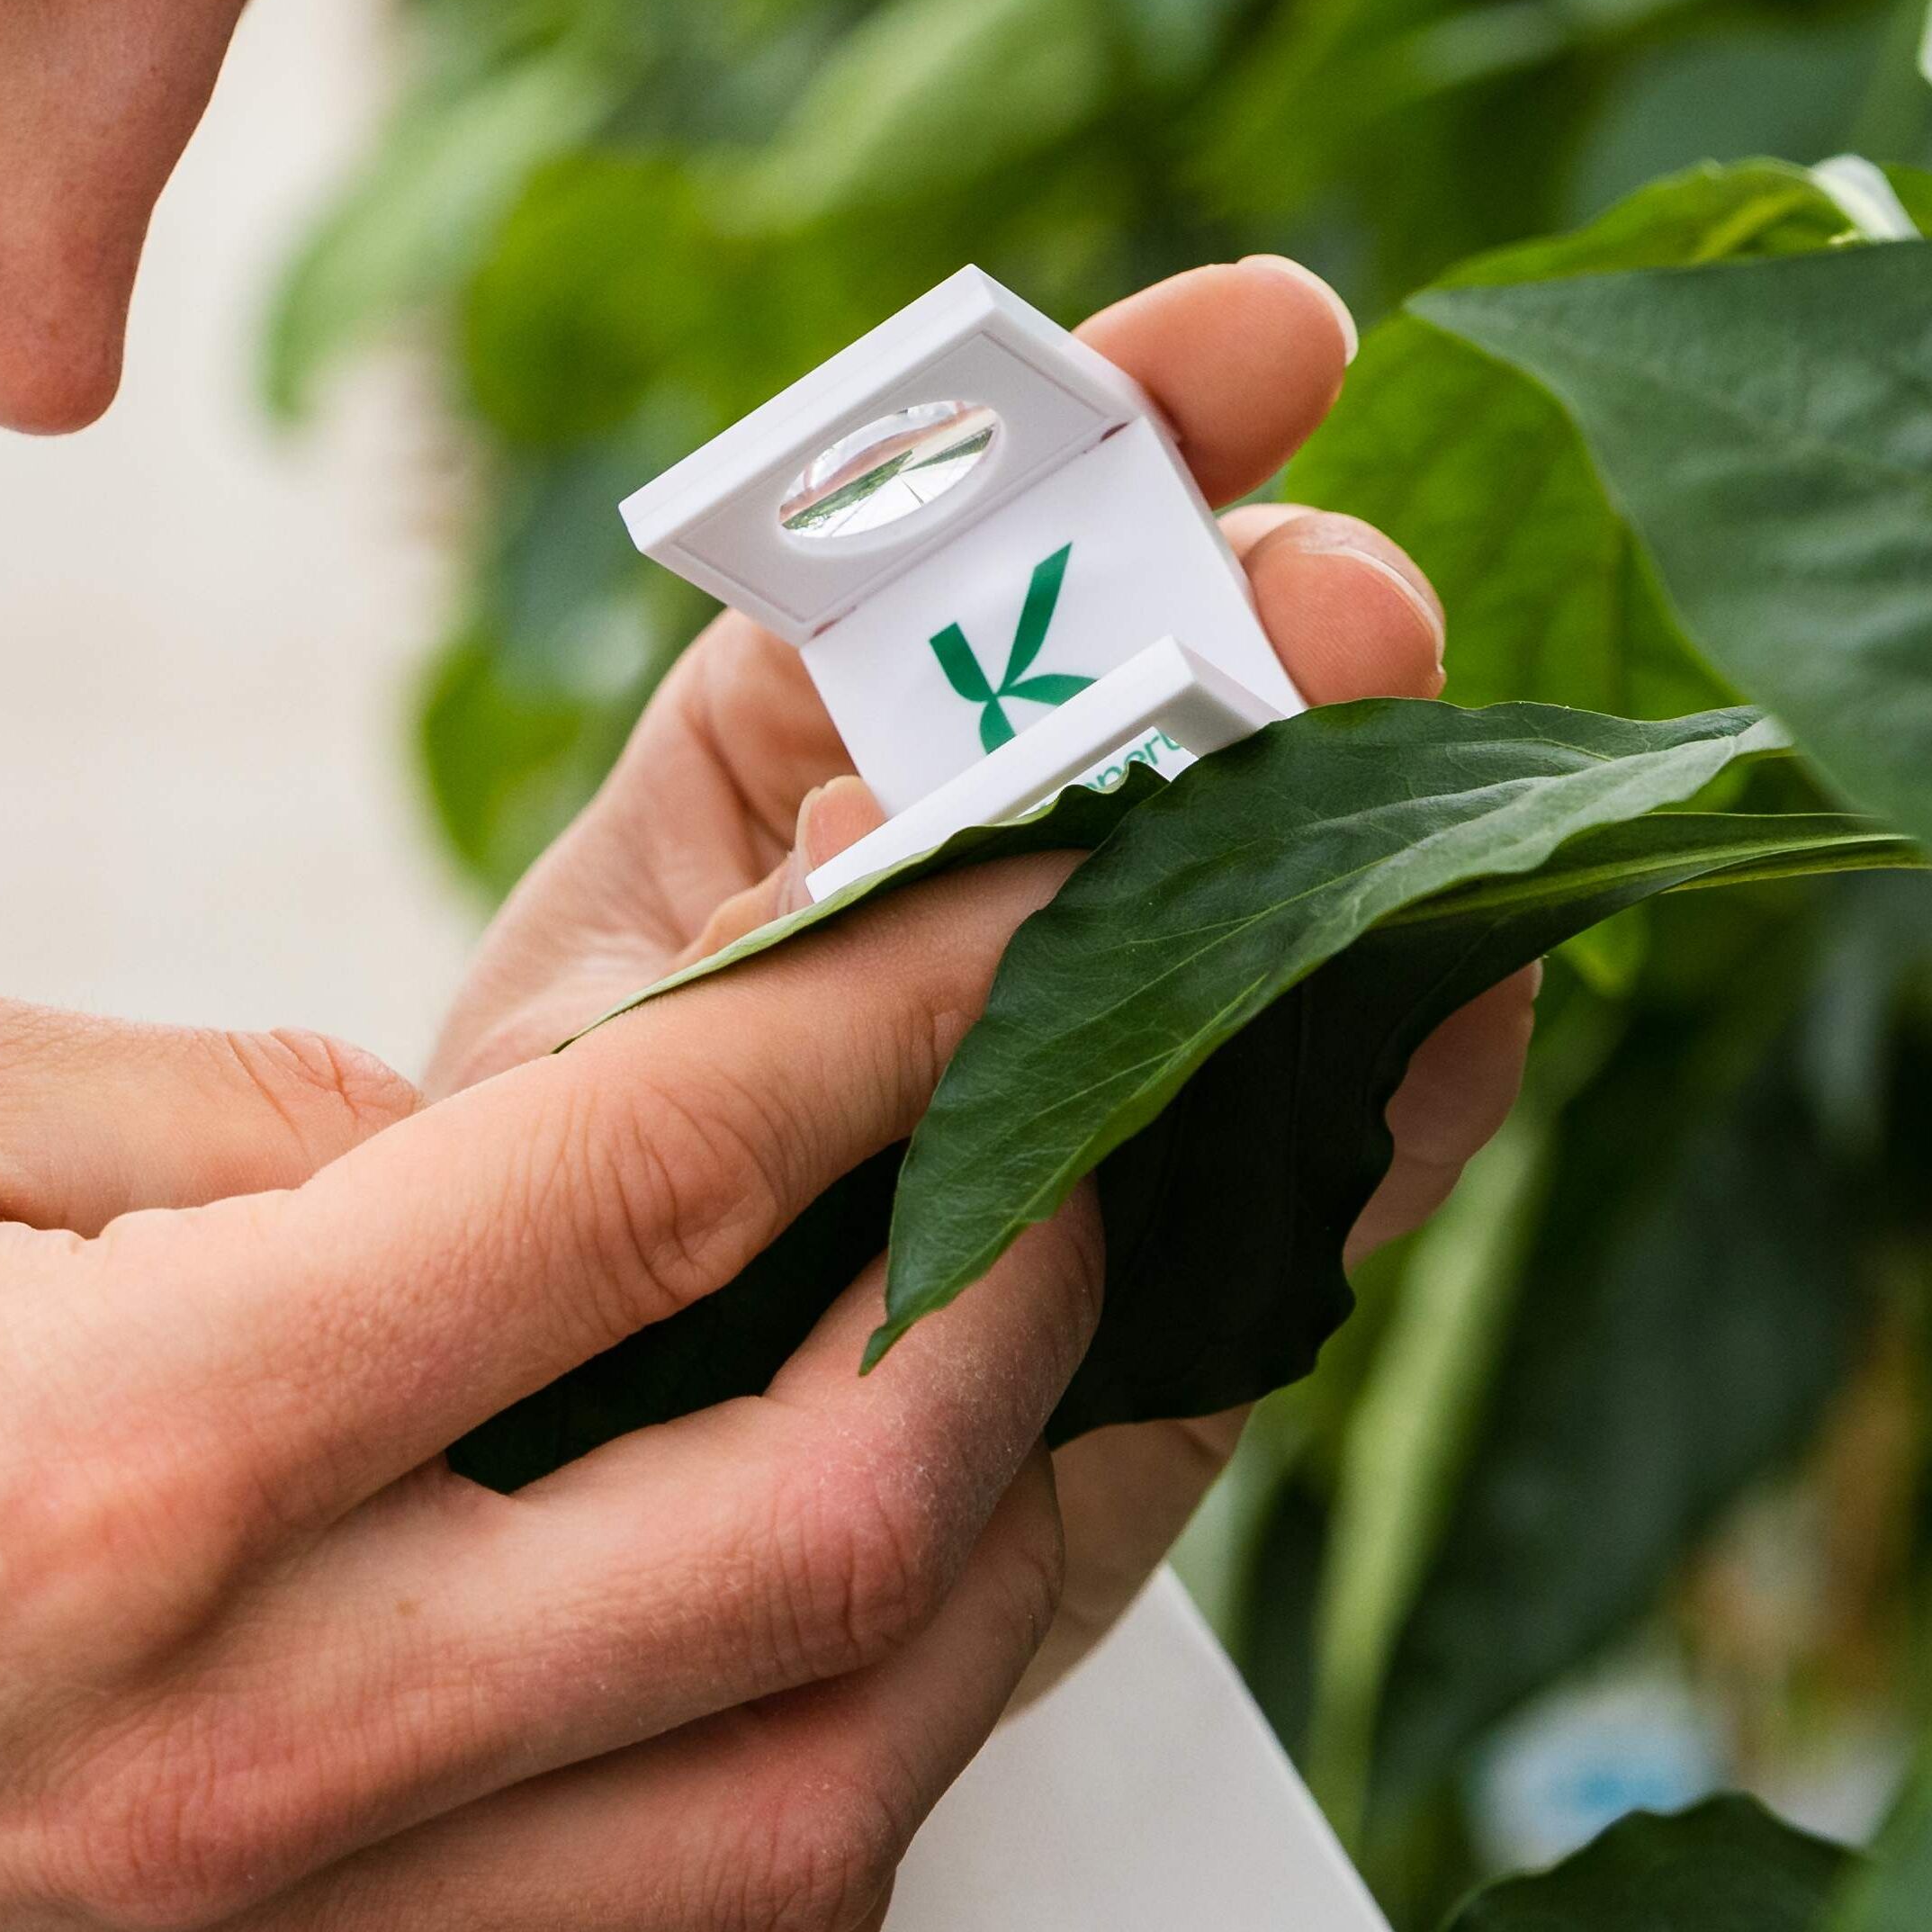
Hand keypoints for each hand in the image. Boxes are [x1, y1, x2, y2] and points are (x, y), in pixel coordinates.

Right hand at [0, 852, 1113, 1931]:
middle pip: (813, 1551)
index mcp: (114, 1446)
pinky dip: (822, 1844)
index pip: (639, 1197)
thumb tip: (534, 1132)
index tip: (1048, 887)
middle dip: (1046, 1314)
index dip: (902, 1014)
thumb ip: (239, 1109)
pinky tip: (865, 1678)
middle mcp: (226, 1737)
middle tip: (1130, 1132)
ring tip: (1068, 1390)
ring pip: (803, 1824)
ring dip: (997, 1598)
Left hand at [426, 256, 1531, 1710]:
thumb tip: (890, 815)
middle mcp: (986, 903)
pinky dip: (1407, 1066)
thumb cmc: (473, 1289)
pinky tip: (1457, 990)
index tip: (1273, 333)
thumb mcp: (539, 1116)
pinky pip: (1338, 1146)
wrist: (501, 1599)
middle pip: (1167, 701)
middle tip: (1337, 597)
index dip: (1117, 418)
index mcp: (793, 781)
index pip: (959, 549)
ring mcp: (1118, 1078)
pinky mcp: (1208, 1276)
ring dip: (1361, 818)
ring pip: (1284, 901)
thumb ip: (714, 981)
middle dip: (1266, 617)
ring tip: (1399, 742)